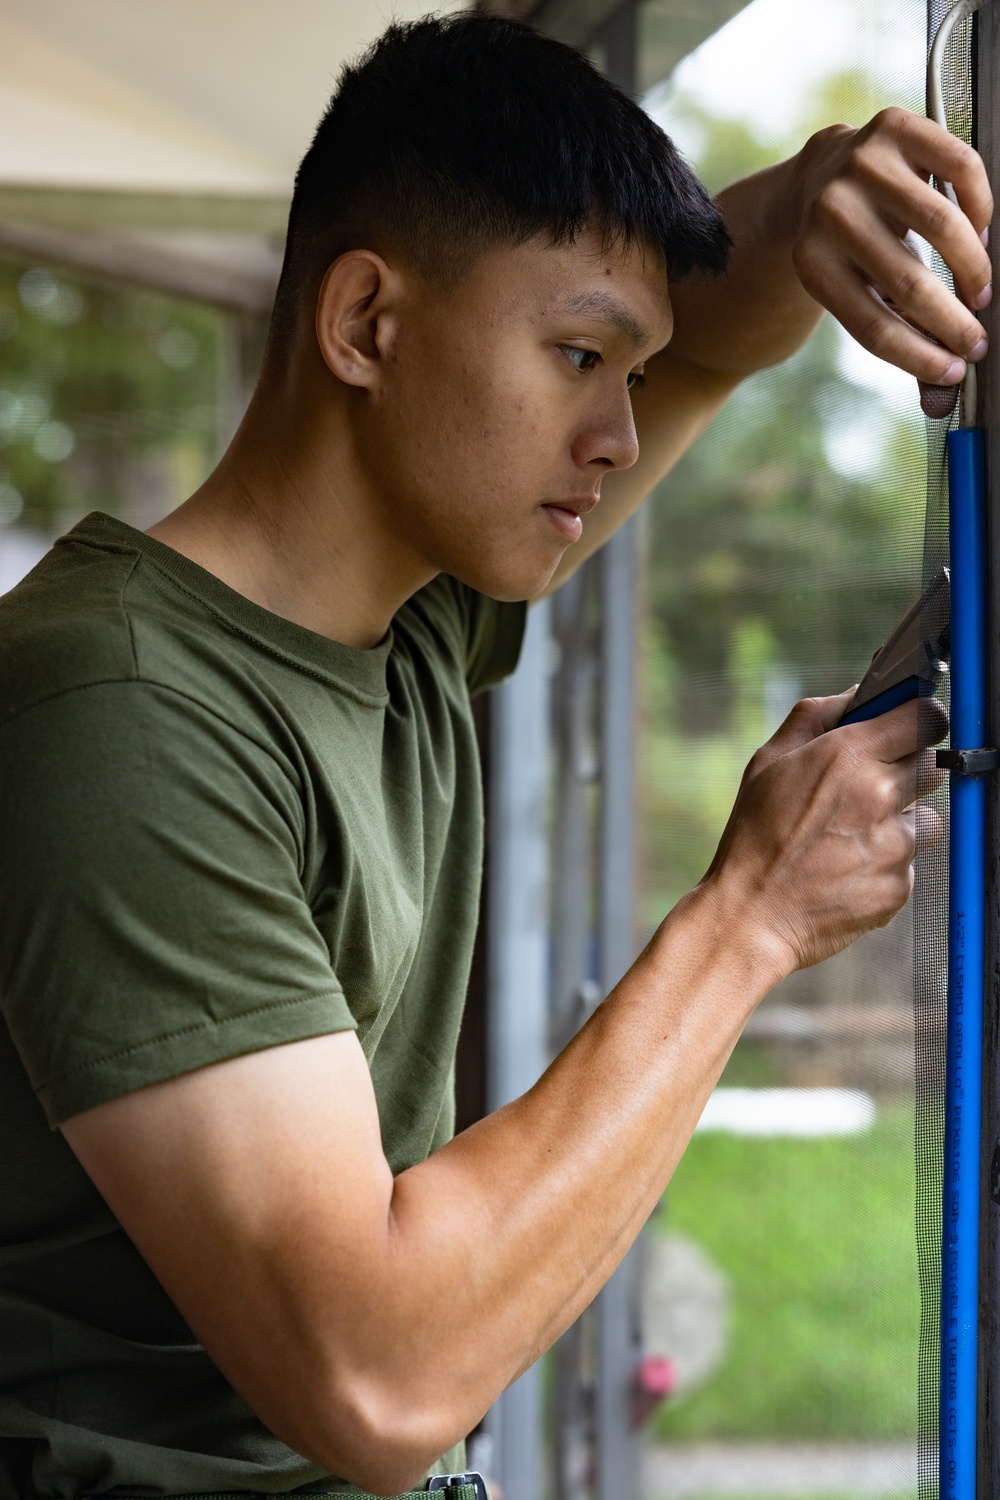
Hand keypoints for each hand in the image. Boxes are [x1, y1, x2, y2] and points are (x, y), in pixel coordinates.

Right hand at [703, 689, 946, 972]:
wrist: (751, 917)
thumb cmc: (754, 837)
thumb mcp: (768, 762)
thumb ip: (816, 716)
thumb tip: (857, 695)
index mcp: (847, 755)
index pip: (926, 718)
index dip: (920, 721)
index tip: (908, 728)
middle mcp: (879, 795)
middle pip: (933, 765)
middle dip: (907, 770)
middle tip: (868, 788)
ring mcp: (894, 845)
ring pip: (926, 819)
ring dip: (899, 822)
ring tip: (849, 838)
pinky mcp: (900, 886)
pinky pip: (909, 862)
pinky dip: (885, 864)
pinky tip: (846, 870)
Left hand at [787, 109, 992, 414]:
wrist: (816, 179)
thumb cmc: (848, 251)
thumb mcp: (853, 292)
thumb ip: (899, 337)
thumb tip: (940, 397)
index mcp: (811, 262)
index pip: (874, 326)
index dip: (920, 356)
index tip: (953, 371)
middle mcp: (830, 210)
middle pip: (908, 282)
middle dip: (953, 320)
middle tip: (976, 338)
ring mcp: (862, 164)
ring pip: (942, 225)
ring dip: (973, 267)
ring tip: (979, 289)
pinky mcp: (895, 127)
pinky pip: (961, 169)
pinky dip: (981, 207)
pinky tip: (979, 233)